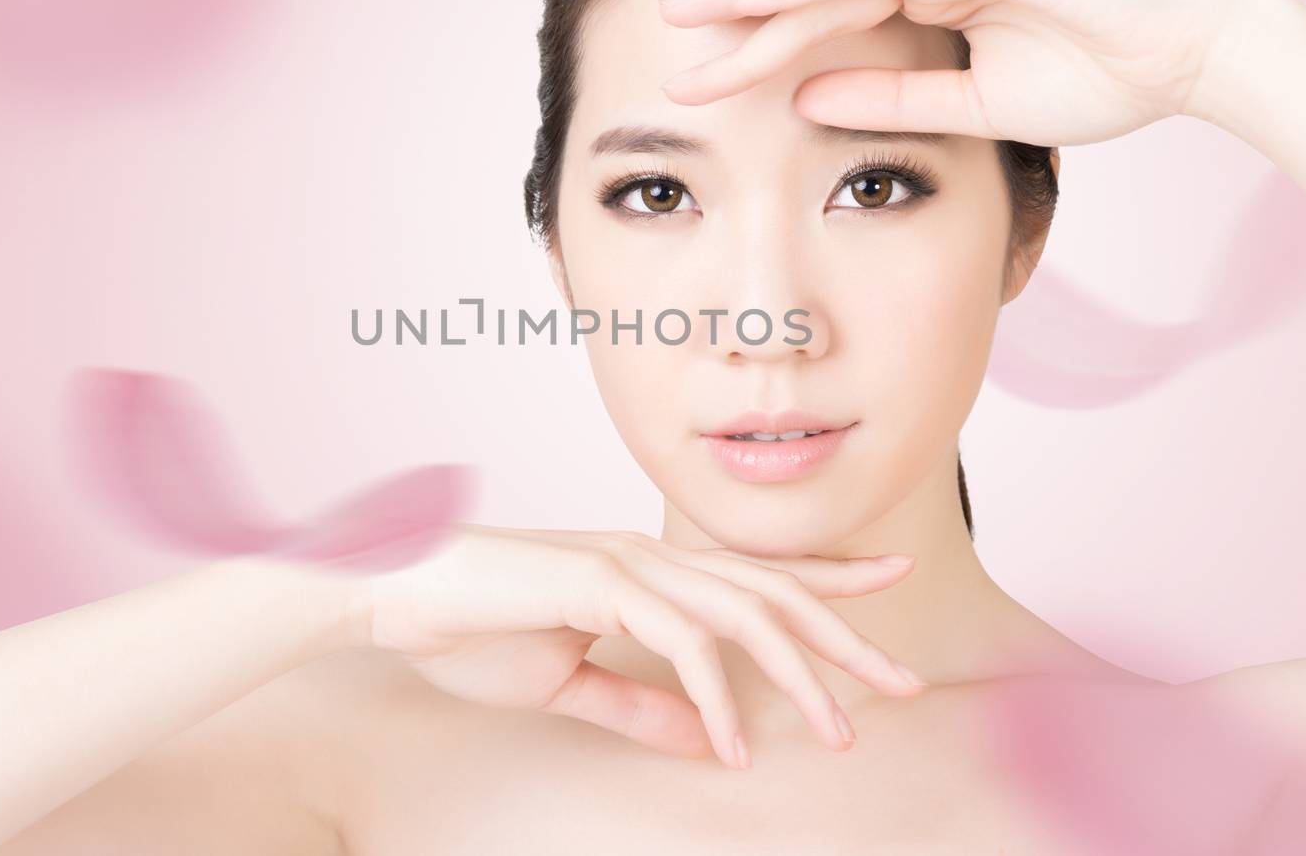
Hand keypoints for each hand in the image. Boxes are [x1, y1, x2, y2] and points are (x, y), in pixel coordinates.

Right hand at [348, 524, 925, 768]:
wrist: (400, 596)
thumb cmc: (474, 627)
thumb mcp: (568, 680)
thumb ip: (636, 704)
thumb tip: (700, 737)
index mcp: (649, 570)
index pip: (756, 575)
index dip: (826, 580)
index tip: (888, 583)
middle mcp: (651, 558)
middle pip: (772, 592)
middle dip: (844, 633)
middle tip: (905, 679)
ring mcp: (629, 565)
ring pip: (743, 613)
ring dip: (797, 674)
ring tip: (840, 731)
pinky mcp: (602, 583)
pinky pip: (680, 643)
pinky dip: (714, 695)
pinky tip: (730, 747)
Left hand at [656, 0, 1261, 146]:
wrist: (1181, 59)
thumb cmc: (1091, 80)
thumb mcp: (966, 105)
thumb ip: (888, 98)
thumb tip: (804, 102)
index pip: (822, 23)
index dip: (756, 50)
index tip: (696, 81)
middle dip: (737, 16)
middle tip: (666, 35)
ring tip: (693, 14)